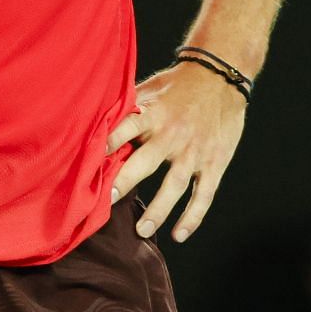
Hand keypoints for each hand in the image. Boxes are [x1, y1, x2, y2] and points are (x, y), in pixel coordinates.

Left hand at [104, 60, 246, 242]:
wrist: (222, 77)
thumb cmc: (178, 84)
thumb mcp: (150, 88)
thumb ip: (127, 106)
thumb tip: (95, 119)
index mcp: (153, 113)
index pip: (124, 129)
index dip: (107, 145)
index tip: (88, 163)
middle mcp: (173, 134)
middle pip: (146, 162)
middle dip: (125, 182)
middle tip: (107, 202)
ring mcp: (195, 151)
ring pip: (175, 185)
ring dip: (159, 210)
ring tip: (142, 230)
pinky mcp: (215, 162)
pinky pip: (204, 194)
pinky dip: (193, 216)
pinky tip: (179, 234)